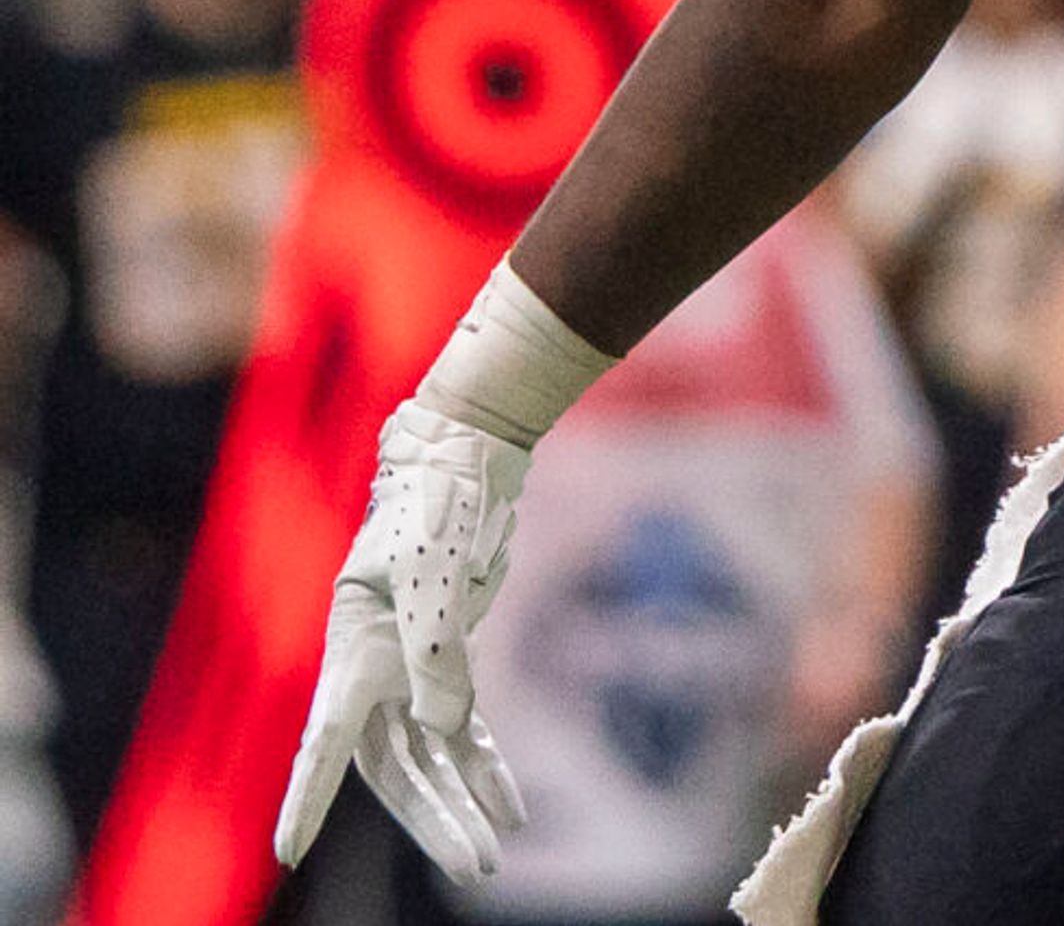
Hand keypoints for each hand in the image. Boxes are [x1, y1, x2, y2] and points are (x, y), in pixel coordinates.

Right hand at [274, 400, 533, 882]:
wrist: (465, 460)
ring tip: (491, 859)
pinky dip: (485, 766)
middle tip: (474, 868)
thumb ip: (435, 651)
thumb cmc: (436, 503)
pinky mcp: (447, 661)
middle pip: (394, 767)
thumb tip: (441, 729)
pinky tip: (508, 807)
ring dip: (461, 805)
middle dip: (433, 820)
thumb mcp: (436, 572)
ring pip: (429, 759)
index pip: (325, 739)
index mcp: (353, 649)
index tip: (290, 853)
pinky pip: (463, 731)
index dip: (309, 797)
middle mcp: (373, 670)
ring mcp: (410, 669)